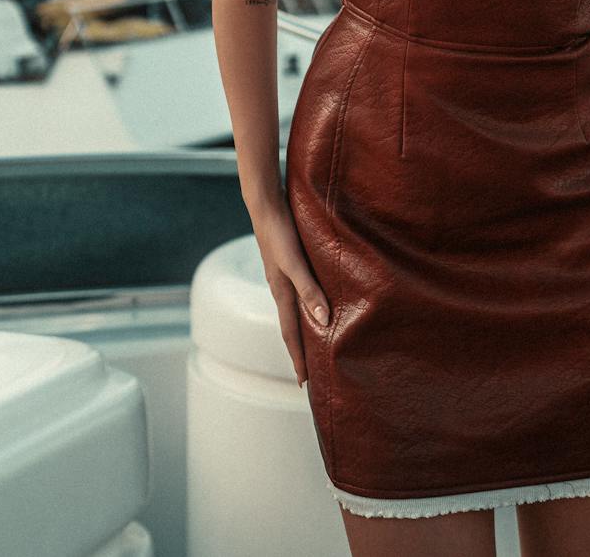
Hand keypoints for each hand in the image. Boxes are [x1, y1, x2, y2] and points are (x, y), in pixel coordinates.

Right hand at [248, 197, 330, 387]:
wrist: (266, 205)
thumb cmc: (280, 233)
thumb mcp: (295, 263)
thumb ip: (308, 290)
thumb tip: (324, 321)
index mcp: (281, 293)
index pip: (291, 334)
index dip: (298, 358)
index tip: (305, 383)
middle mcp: (281, 288)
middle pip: (292, 326)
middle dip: (301, 349)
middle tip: (312, 371)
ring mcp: (284, 275)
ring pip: (296, 309)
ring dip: (305, 327)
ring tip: (317, 341)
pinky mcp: (289, 261)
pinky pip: (300, 291)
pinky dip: (308, 303)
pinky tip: (318, 299)